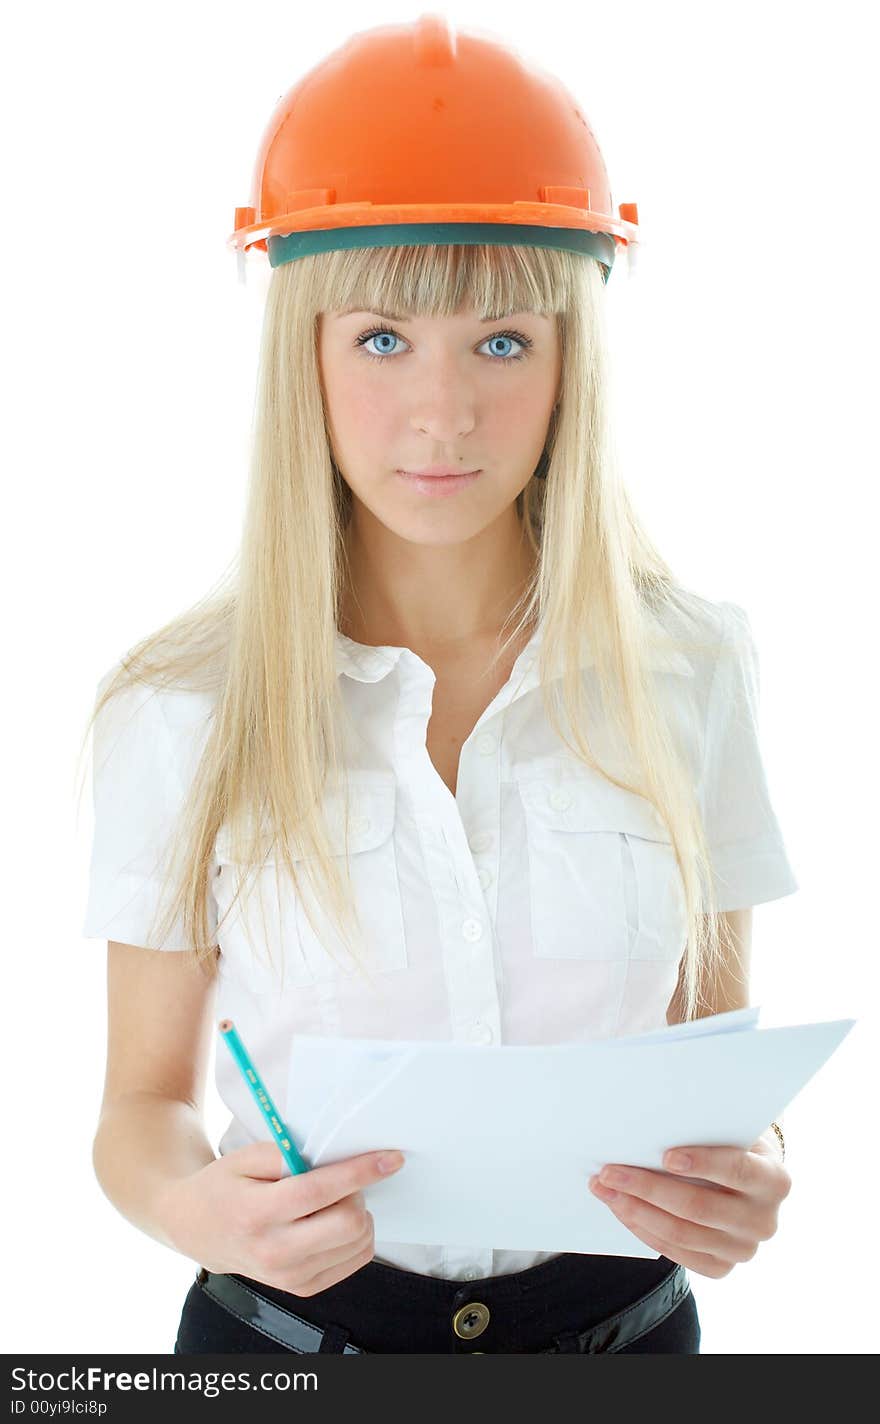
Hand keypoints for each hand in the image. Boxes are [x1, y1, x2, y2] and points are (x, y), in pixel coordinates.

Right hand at [157, 1142, 405, 1296]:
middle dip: (358, 1193)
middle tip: (343, 1181)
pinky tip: (334, 1221)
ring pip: (358, 1243)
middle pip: (347, 1224)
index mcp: (256, 1214)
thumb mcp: (245, 1157)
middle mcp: (273, 1252)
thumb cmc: (225, 1186)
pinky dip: (356, 1236)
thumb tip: (331, 1155)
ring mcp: (289, 1277)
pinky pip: (355, 1260)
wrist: (199, 1229)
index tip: (391, 1158)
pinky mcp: (303, 1288)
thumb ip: (286, 1153)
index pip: (319, 1192)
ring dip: (358, 1213)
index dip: (360, 1172)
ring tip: (333, 1201)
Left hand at [587, 1128, 790, 1278]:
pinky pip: (676, 1253)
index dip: (703, 1163)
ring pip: (682, 1233)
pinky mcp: (721, 1267)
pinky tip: (621, 1210)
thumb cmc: (730, 1144)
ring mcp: (743, 1249)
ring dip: (636, 1210)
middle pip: (699, 1207)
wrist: (747, 1179)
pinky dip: (644, 1230)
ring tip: (605, 1189)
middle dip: (648, 1187)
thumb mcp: (729, 1130)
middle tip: (609, 1171)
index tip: (665, 1155)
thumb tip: (653, 1119)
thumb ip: (704, 1127)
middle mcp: (763, 1220)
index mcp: (774, 1180)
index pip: (738, 1170)